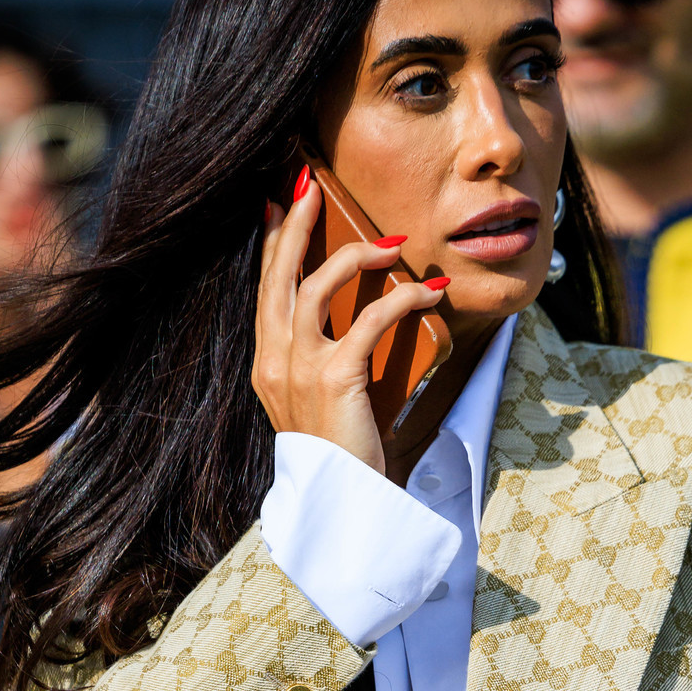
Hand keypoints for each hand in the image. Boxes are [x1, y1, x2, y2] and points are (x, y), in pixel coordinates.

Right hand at [251, 174, 447, 474]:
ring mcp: (298, 369)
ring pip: (315, 288)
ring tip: (390, 241)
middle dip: (295, 225)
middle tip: (310, 185)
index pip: (264, 292)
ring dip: (354, 254)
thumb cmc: (343, 458)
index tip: (277, 204)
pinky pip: (368, 320)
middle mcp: (273, 362)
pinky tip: (427, 291)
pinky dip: (400, 299)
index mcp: (267, 366)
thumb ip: (325, 365)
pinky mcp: (333, 379)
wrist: (344, 505)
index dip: (272, 245)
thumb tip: (356, 327)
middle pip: (278, 276)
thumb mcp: (324, 405)